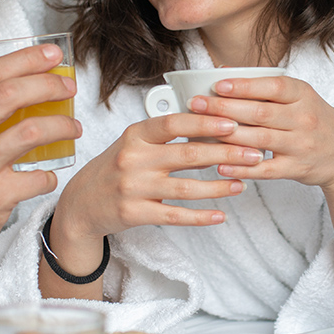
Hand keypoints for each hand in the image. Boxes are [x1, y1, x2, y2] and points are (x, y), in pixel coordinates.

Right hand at [0, 42, 82, 260]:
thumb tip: (28, 78)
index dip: (26, 59)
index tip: (53, 56)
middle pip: (11, 95)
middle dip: (48, 85)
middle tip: (69, 87)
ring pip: (31, 132)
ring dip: (62, 126)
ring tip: (74, 128)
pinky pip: (39, 177)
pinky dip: (52, 174)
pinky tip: (50, 173)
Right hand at [45, 112, 261, 274]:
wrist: (80, 205)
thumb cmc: (115, 169)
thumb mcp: (132, 143)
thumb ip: (164, 133)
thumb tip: (209, 117)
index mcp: (135, 135)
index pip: (173, 123)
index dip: (204, 122)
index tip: (232, 123)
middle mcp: (133, 159)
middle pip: (187, 155)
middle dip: (226, 154)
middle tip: (254, 153)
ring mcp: (133, 188)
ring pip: (186, 188)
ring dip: (219, 187)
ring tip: (243, 183)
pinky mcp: (134, 214)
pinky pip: (174, 216)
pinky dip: (200, 216)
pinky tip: (220, 214)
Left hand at [188, 74, 333, 192]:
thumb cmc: (312, 119)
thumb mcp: (299, 96)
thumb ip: (264, 85)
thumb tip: (222, 71)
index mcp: (303, 94)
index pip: (272, 87)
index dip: (244, 87)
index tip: (217, 85)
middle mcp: (304, 118)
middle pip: (260, 113)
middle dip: (224, 109)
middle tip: (197, 105)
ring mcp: (301, 145)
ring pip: (259, 140)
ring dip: (228, 137)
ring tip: (201, 132)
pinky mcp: (297, 168)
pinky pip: (266, 169)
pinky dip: (242, 168)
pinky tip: (221, 165)